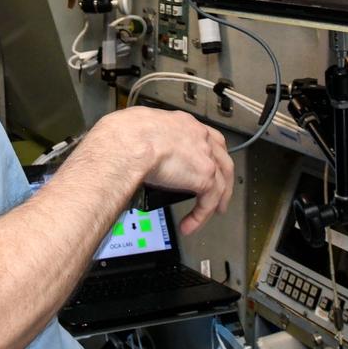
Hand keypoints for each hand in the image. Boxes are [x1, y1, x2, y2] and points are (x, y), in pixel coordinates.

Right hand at [95, 107, 234, 235]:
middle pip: (222, 159)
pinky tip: (189, 225)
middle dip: (223, 179)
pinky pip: (208, 201)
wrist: (130, 143)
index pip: (204, 137)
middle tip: (218, 194)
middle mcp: (198, 137)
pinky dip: (200, 216)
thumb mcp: (138, 128)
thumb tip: (138, 149)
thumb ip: (147, 138)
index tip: (206, 163)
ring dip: (214, 202)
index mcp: (183, 123)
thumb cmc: (124, 134)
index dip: (208, 153)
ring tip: (204, 217)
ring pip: (221, 183)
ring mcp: (205, 156)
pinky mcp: (204, 177)